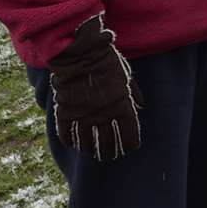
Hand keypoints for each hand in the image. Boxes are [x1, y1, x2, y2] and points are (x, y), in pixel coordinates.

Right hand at [49, 14, 142, 160]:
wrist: (79, 51)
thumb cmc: (106, 61)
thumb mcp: (126, 75)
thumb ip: (134, 94)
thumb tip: (141, 107)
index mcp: (122, 106)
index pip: (129, 135)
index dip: (130, 144)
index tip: (129, 148)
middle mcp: (103, 115)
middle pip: (108, 144)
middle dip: (110, 153)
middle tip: (109, 156)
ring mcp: (83, 115)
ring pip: (87, 144)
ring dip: (91, 151)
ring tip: (92, 153)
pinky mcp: (65, 112)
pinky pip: (66, 135)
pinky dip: (70, 142)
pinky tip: (74, 144)